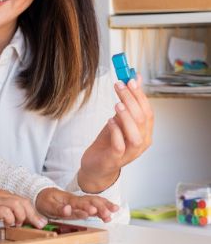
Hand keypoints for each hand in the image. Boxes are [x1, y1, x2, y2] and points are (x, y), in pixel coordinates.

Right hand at [0, 189, 46, 228]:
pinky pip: (4, 211)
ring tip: (18, 223)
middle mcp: (3, 196)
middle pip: (23, 201)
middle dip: (33, 214)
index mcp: (6, 195)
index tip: (41, 223)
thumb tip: (24, 222)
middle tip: (39, 225)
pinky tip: (8, 224)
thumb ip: (10, 212)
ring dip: (21, 216)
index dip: (34, 212)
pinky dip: (9, 218)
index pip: (24, 201)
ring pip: (16, 204)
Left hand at [36, 187, 118, 222]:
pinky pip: (94, 204)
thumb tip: (68, 209)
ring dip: (104, 205)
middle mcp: (76, 199)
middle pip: (90, 201)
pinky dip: (104, 206)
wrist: (43, 194)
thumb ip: (58, 209)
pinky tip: (112, 211)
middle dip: (100, 207)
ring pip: (94, 201)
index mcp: (67, 199)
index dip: (85, 207)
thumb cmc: (45, 200)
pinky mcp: (82, 205)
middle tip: (108, 214)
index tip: (93, 211)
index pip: (78, 203)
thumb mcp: (47, 205)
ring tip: (115, 211)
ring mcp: (80, 202)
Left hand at [79, 74, 153, 192]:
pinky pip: (119, 145)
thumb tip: (134, 78)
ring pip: (135, 134)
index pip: (147, 111)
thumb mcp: (118, 119)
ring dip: (127, 117)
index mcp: (145, 132)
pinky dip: (116, 132)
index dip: (139, 95)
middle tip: (119, 86)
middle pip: (142, 119)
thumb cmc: (109, 142)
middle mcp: (141, 143)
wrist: (97, 165)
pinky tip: (110, 121)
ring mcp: (130, 153)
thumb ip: (128, 101)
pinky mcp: (116, 159)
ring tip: (116, 104)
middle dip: (131, 100)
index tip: (129, 80)